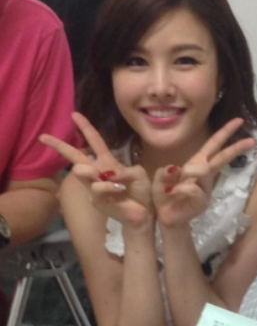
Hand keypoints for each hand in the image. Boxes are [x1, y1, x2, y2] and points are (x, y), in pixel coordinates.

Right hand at [40, 112, 153, 226]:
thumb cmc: (141, 190)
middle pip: (75, 156)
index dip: (86, 127)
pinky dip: (108, 186)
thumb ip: (124, 169)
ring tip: (102, 175)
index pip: (95, 141)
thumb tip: (109, 174)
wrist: (144, 211)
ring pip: (82, 171)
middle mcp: (98, 172)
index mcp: (108, 161)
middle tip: (44, 137)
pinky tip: (118, 189)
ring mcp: (94, 186)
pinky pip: (96, 187)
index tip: (74, 114)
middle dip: (60, 146)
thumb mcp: (137, 173)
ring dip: (90, 171)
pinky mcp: (96, 200)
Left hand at [153, 118, 255, 228]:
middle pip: (222, 157)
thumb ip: (166, 171)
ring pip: (204, 170)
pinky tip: (173, 193)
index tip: (239, 120)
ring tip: (175, 183)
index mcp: (197, 163)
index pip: (213, 144)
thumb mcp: (160, 178)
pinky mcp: (203, 202)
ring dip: (189, 172)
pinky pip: (194, 188)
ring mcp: (206, 189)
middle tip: (253, 140)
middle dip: (236, 147)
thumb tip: (179, 171)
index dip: (225, 132)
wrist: (166, 217)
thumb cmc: (164, 195)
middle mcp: (204, 174)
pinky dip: (180, 188)